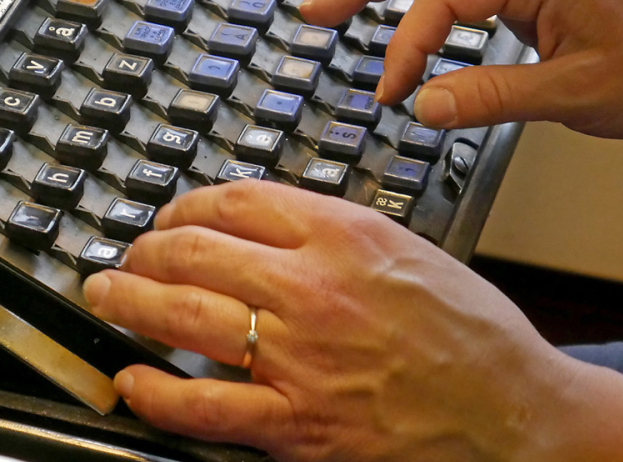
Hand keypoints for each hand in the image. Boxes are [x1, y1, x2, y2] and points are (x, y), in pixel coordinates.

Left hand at [83, 181, 578, 461]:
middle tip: (128, 253)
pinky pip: (201, 405)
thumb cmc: (474, 334)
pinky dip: (153, 390)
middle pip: (194, 248)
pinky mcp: (297, 424)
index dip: (188, 202)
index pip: (237, 199)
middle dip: (146, 246)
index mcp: (346, 236)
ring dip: (129, 300)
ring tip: (107, 294)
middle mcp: (313, 288)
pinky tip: (131, 377)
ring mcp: (299, 358)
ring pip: (182, 315)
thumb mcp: (410, 251)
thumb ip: (336, 233)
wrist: (515, 409)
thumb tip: (269, 227)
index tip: (175, 212)